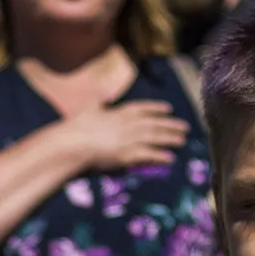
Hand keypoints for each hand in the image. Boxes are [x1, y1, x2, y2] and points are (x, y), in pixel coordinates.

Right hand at [64, 100, 190, 173]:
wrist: (69, 145)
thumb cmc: (73, 130)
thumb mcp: (86, 111)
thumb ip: (96, 104)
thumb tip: (100, 97)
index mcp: (116, 113)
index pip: (141, 108)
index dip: (155, 108)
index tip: (168, 109)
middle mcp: (126, 124)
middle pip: (153, 123)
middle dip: (170, 125)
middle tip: (185, 127)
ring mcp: (128, 139)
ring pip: (155, 137)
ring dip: (170, 138)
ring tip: (183, 141)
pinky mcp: (127, 155)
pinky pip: (149, 155)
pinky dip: (160, 156)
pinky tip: (170, 158)